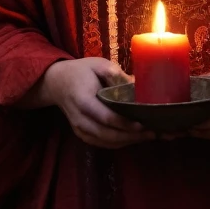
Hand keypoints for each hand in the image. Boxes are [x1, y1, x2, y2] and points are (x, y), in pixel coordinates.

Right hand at [39, 57, 154, 148]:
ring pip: (106, 142)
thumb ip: (116, 74)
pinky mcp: (82, 134)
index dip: (124, 123)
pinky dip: (118, 143)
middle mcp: (80, 119)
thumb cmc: (81, 71)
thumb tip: (138, 85)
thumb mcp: (99, 65)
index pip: (106, 117)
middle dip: (131, 136)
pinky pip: (101, 143)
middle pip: (107, 134)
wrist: (57, 82)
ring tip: (148, 136)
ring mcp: (79, 129)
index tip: (142, 124)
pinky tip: (134, 138)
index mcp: (84, 100)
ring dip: (128, 142)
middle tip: (153, 133)